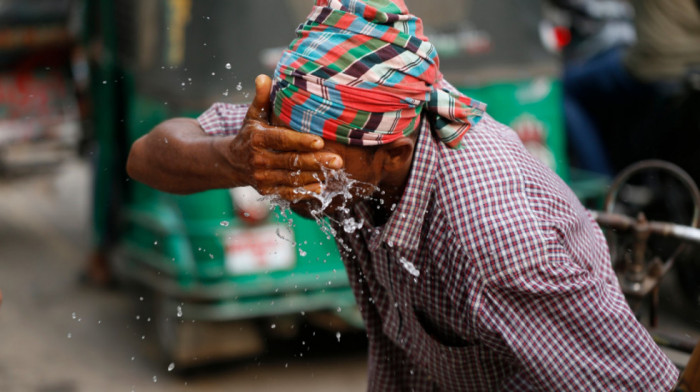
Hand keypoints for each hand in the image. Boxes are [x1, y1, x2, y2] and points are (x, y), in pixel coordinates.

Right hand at [227, 75, 342, 200]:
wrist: (233, 161)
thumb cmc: (251, 133)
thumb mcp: (254, 115)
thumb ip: (262, 98)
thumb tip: (263, 77)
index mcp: (257, 138)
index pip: (281, 140)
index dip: (300, 141)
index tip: (320, 140)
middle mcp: (258, 160)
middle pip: (290, 161)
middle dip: (315, 161)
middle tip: (338, 160)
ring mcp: (262, 177)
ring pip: (292, 179)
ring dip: (314, 176)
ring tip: (335, 172)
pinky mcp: (266, 191)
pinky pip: (288, 193)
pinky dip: (305, 192)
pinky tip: (321, 187)